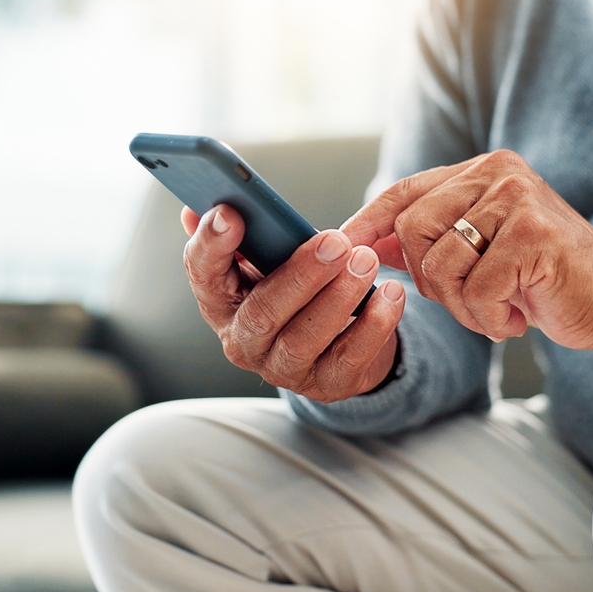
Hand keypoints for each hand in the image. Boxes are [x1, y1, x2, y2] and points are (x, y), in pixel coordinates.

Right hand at [181, 205, 404, 401]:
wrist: (340, 345)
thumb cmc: (299, 292)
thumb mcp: (271, 262)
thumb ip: (246, 236)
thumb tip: (200, 207)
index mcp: (223, 301)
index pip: (203, 274)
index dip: (212, 245)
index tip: (230, 212)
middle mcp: (244, 341)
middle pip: (263, 312)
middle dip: (300, 274)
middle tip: (335, 241)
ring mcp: (283, 368)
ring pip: (304, 337)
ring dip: (339, 296)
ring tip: (366, 260)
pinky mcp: (327, 384)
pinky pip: (350, 356)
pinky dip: (374, 323)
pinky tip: (392, 293)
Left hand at [343, 150, 592, 352]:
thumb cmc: (545, 278)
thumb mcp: (482, 253)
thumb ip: (433, 242)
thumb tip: (368, 242)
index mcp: (484, 171)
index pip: (406, 190)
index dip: (368, 221)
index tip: (340, 246)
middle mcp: (499, 174)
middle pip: (412, 229)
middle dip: (429, 281)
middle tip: (471, 299)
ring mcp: (517, 201)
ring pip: (440, 264)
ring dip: (464, 306)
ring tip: (500, 309)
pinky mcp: (532, 237)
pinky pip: (476, 289)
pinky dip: (490, 318)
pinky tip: (519, 315)